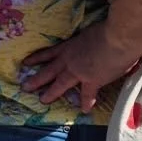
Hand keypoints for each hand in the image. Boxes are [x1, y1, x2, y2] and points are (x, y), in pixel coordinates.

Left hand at [21, 22, 139, 112]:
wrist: (117, 38)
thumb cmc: (106, 30)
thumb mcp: (88, 33)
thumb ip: (87, 41)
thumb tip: (92, 43)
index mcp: (68, 46)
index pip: (48, 53)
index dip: (36, 58)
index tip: (25, 63)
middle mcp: (69, 60)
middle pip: (48, 71)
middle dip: (36, 80)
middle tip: (24, 87)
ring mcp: (78, 71)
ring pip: (60, 84)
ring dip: (50, 93)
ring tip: (42, 100)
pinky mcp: (91, 80)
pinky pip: (87, 94)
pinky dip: (86, 102)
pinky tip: (84, 110)